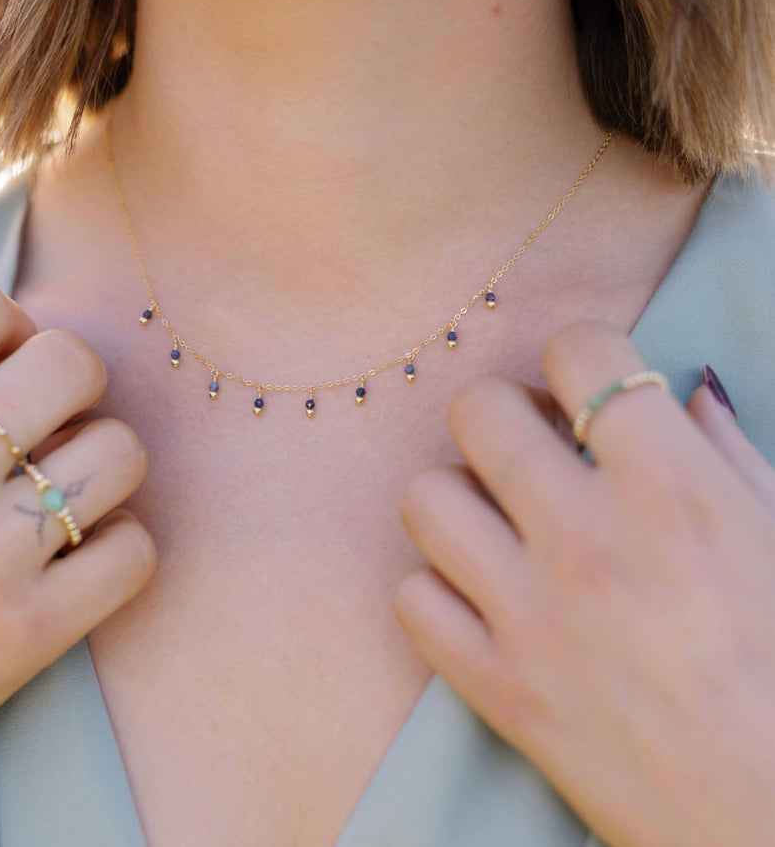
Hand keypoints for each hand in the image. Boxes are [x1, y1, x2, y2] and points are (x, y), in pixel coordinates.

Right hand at [0, 279, 155, 798]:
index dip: (9, 326)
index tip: (1, 364)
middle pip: (73, 364)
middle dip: (73, 383)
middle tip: (48, 423)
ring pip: (119, 451)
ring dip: (104, 462)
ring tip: (65, 488)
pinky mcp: (24, 635)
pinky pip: (134, 550)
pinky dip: (119, 545)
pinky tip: (78, 555)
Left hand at [394, 320, 774, 846]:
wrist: (774, 823)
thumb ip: (731, 458)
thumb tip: (684, 395)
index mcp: (674, 490)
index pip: (579, 352)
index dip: (578, 353)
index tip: (585, 385)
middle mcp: (588, 539)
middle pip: (477, 410)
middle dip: (502, 412)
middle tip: (530, 445)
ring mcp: (529, 615)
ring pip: (425, 497)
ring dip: (457, 496)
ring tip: (495, 519)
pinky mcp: (496, 687)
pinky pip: (413, 598)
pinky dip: (439, 588)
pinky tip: (482, 596)